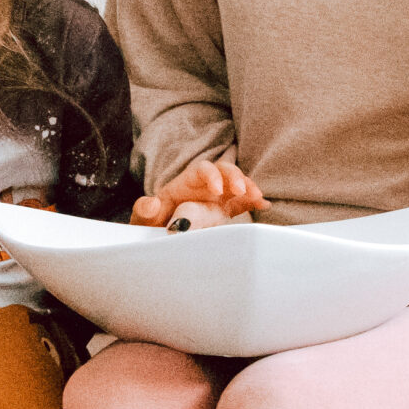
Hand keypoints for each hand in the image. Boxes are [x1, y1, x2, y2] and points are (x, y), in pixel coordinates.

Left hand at [133, 157, 266, 229]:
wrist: (158, 238)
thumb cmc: (152, 225)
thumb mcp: (144, 219)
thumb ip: (144, 211)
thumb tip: (151, 204)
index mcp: (184, 184)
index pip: (200, 170)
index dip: (211, 175)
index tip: (218, 189)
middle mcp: (203, 188)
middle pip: (223, 172)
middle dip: (235, 177)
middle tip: (243, 190)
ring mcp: (217, 199)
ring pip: (236, 186)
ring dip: (248, 188)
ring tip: (257, 197)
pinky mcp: (225, 212)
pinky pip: (242, 204)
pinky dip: (253, 202)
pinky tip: (264, 205)